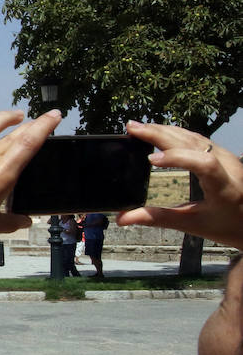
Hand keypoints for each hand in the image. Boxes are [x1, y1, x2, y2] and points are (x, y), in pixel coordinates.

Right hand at [117, 121, 242, 248]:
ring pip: (194, 136)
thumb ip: (158, 219)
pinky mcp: (223, 153)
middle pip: (194, 143)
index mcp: (226, 189)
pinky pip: (197, 138)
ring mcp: (228, 157)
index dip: (177, 158)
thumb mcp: (193, 226)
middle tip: (132, 128)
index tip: (150, 160)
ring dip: (165, 130)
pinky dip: (175, 133)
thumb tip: (123, 218)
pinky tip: (159, 132)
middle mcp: (230, 168)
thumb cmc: (227, 226)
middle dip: (160, 134)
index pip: (204, 164)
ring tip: (139, 128)